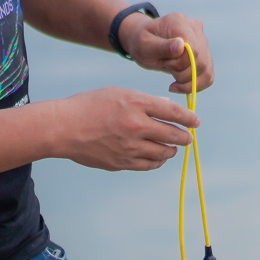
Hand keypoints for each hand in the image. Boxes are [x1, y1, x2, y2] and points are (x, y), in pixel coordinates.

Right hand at [50, 86, 197, 171]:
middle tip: (187, 137)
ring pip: (163, 153)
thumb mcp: (119, 93)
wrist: (64, 128)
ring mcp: (129, 147)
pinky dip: (157, 161)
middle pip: (173, 135)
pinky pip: (149, 165)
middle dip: (184, 137)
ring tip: (171, 147)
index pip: (173, 112)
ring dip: (171, 150)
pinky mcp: (122, 163)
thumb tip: (169, 108)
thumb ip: (145, 101)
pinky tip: (157, 156)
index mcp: (136, 104)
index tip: (195, 122)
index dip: (189, 118)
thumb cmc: (90, 105)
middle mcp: (136, 126)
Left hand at [122, 11, 212, 93]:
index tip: (165, 64)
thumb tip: (181, 45)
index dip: (180, 63)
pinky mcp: (205, 54)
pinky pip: (208, 76)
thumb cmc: (142, 43)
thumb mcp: (144, 45)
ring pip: (206, 69)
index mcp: (179, 21)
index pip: (193, 48)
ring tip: (171, 77)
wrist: (145, 43)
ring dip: (187, 81)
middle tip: (166, 68)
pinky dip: (195, 85)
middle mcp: (195, 28)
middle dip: (182, 73)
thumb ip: (162, 46)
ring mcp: (203, 40)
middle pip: (201, 60)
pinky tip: (179, 85)